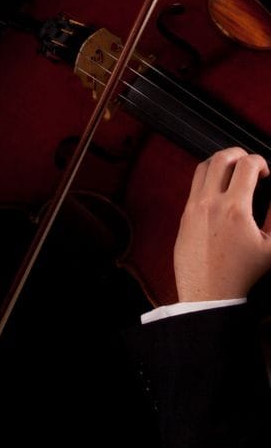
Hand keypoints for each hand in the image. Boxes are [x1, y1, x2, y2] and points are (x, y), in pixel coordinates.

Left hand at [174, 147, 270, 302]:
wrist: (208, 293)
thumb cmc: (240, 276)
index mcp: (234, 209)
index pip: (246, 166)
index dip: (260, 161)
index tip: (265, 170)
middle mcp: (210, 203)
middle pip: (221, 158)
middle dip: (238, 154)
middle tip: (249, 163)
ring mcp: (194, 207)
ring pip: (202, 168)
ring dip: (220, 162)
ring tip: (233, 171)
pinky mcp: (184, 214)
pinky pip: (194, 185)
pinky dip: (207, 178)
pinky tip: (219, 189)